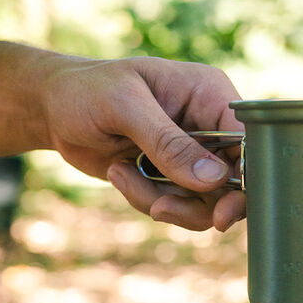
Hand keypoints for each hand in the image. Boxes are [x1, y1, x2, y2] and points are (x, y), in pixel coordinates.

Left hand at [44, 56, 244, 231]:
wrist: (53, 109)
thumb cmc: (86, 91)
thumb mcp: (125, 108)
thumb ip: (168, 143)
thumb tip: (214, 180)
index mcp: (210, 96)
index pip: (249, 142)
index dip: (246, 181)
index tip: (223, 211)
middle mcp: (208, 127)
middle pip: (234, 183)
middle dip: (197, 204)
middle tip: (162, 209)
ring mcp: (192, 156)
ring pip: (205, 203)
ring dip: (163, 202)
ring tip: (122, 176)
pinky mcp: (172, 177)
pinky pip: (177, 207)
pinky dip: (146, 200)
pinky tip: (119, 174)